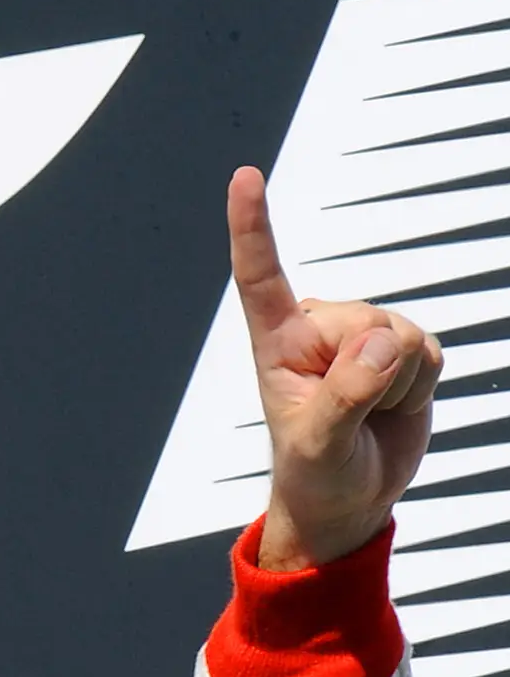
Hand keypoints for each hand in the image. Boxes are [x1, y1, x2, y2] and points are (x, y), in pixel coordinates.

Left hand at [228, 165, 442, 569]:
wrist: (349, 499)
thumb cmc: (315, 474)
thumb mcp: (318, 443)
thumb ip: (346, 394)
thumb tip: (383, 345)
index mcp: (278, 343)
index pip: (262, 277)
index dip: (254, 225)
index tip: (245, 177)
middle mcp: (320, 329)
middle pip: (369, 318)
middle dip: (374, 370)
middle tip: (352, 411)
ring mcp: (364, 336)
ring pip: (405, 334)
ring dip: (398, 383)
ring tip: (369, 411)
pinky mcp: (404, 349)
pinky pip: (433, 353)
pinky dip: (421, 386)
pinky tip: (394, 404)